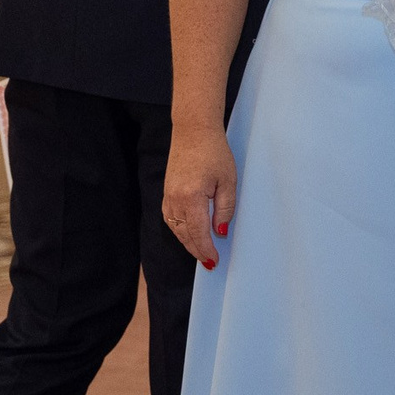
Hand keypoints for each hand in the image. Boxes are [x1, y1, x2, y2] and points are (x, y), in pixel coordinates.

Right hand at [163, 121, 237, 268]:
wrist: (193, 131)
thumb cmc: (214, 152)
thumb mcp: (228, 180)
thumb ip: (225, 208)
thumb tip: (220, 231)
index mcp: (191, 198)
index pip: (198, 233)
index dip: (206, 249)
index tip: (213, 261)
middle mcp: (175, 200)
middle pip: (184, 234)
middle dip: (197, 250)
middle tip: (209, 263)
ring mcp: (168, 196)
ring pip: (175, 228)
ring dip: (187, 242)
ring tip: (201, 252)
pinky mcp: (167, 192)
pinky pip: (170, 218)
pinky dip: (180, 230)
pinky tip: (189, 234)